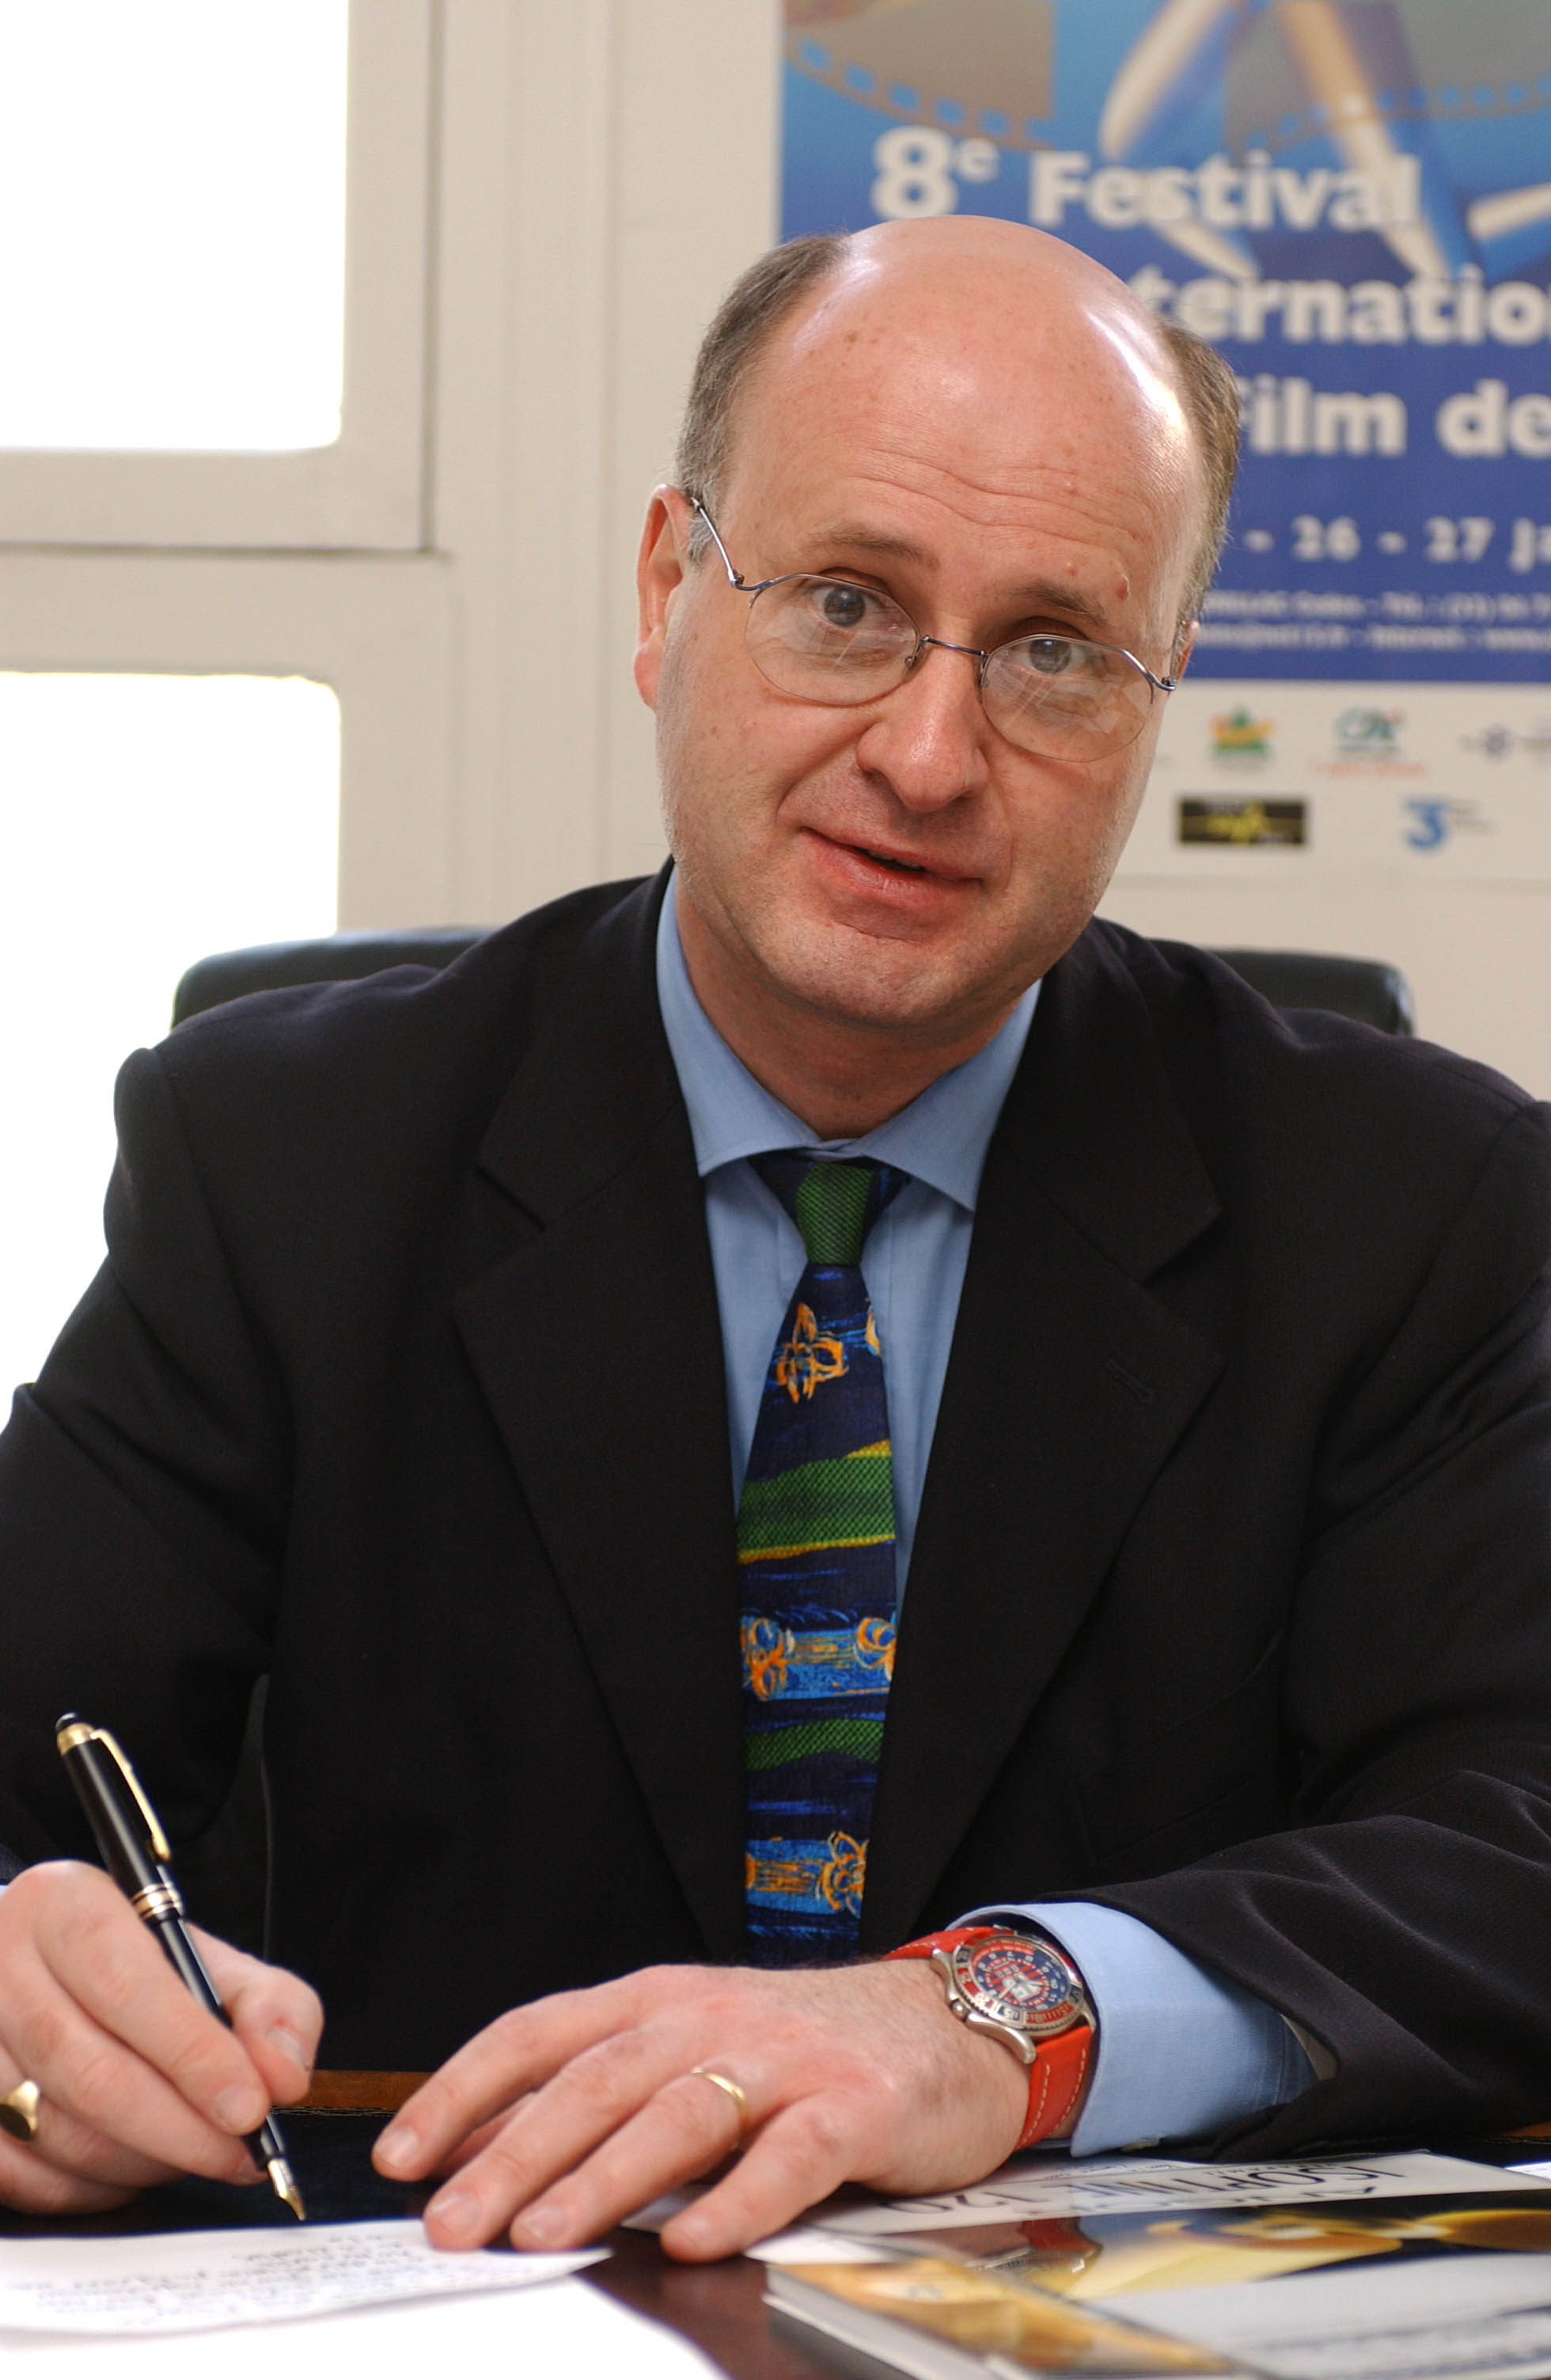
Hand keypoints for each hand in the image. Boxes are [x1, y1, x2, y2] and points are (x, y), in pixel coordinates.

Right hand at [0, 1860, 321, 2212]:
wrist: (44, 1970)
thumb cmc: (134, 1967)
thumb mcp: (209, 1959)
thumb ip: (269, 2007)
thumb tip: (283, 2077)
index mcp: (63, 1906)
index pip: (125, 1983)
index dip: (191, 2053)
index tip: (251, 2106)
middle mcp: (0, 1967)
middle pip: (87, 2069)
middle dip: (178, 2128)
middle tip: (238, 2154)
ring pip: (55, 2132)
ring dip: (140, 2163)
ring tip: (193, 2154)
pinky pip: (20, 2177)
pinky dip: (88, 2190)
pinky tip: (134, 2170)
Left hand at [373, 1958, 1025, 2259]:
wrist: (946, 2024)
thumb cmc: (805, 2049)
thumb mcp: (693, 2047)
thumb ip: (605, 2092)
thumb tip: (486, 2152)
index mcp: (659, 2000)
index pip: (540, 2034)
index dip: (464, 2090)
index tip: (402, 2154)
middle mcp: (710, 2018)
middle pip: (595, 2081)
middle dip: (511, 2154)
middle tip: (450, 2221)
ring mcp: (785, 2060)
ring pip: (677, 2113)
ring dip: (603, 2176)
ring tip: (543, 2232)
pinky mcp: (855, 2108)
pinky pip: (790, 2157)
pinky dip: (738, 2198)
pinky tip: (695, 2241)